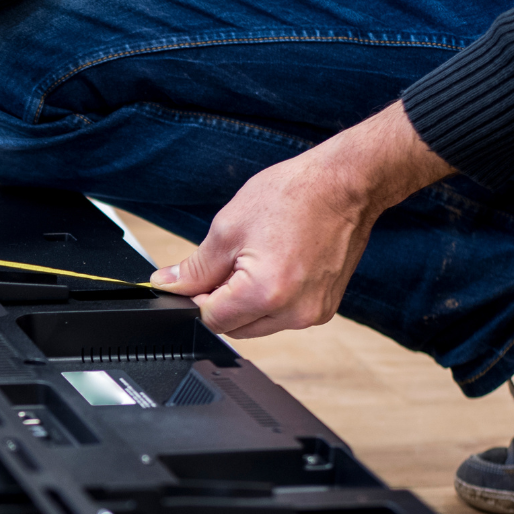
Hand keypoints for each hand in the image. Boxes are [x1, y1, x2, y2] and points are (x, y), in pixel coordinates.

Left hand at [149, 101, 454, 336]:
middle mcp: (293, 313)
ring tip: (255, 260)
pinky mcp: (323, 310)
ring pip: (256, 325)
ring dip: (245, 303)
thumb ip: (195, 268)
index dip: (196, 299)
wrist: (346, 185)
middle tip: (228, 262)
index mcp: (265, 293)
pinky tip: (275, 268)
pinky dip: (269, 300)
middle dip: (221, 302)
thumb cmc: (293, 196)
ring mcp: (312, 315)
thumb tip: (167, 285)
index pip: (210, 320)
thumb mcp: (228, 228)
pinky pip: (281, 317)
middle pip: (234, 328)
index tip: (197, 279)